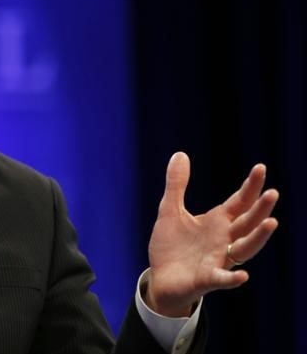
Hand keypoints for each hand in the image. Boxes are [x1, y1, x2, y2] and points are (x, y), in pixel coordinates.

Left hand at [145, 152, 278, 316]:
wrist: (160, 278)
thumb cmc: (171, 246)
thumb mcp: (171, 210)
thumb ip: (177, 184)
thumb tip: (180, 153)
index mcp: (217, 222)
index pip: (239, 202)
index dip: (250, 186)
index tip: (261, 168)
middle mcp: (224, 240)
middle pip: (247, 223)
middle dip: (260, 208)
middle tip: (273, 193)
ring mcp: (217, 260)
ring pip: (244, 249)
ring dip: (258, 237)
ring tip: (272, 223)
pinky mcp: (206, 279)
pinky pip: (222, 279)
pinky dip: (232, 278)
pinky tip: (243, 276)